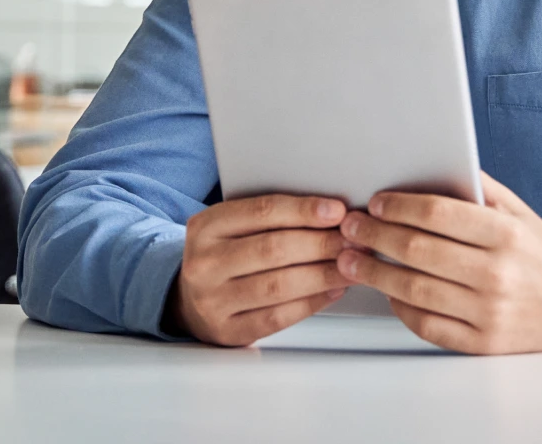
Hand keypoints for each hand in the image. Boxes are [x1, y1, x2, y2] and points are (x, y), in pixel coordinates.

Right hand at [173, 193, 352, 345]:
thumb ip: (270, 218)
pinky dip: (312, 302)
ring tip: (352, 265)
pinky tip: (333, 290)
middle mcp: (205, 263)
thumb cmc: (223, 257)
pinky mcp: (229, 331)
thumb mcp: (232, 227)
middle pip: (274, 249)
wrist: (187, 300)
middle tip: (354, 241)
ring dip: (324, 274)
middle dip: (322, 243)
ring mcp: (214, 300)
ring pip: (279, 285)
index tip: (337, 211)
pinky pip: (279, 316)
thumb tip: (331, 213)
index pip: (262, 212)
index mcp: (206, 227)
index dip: (304, 210)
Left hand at [336, 172, 541, 353]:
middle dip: (374, 236)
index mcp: (505, 234)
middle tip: (351, 227)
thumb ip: (476, 189)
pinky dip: (399, 307)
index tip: (376, 204)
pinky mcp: (481, 343)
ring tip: (352, 260)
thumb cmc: (538, 255)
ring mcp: (488, 312)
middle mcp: (497, 274)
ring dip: (374, 273)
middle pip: (417, 250)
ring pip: (414, 289)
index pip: (437, 214)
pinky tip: (387, 292)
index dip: (398, 206)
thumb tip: (427, 166)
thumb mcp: (517, 213)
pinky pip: (426, 324)